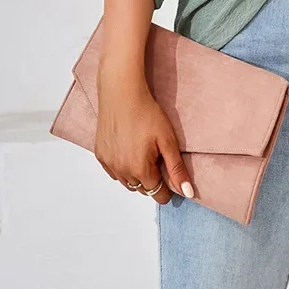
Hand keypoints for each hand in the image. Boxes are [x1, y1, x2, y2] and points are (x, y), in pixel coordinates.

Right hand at [94, 71, 194, 205]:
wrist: (122, 94)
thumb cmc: (146, 114)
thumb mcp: (168, 141)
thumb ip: (177, 169)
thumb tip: (187, 193)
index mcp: (140, 170)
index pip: (157, 194)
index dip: (167, 188)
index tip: (169, 174)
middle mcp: (122, 171)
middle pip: (142, 189)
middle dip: (152, 180)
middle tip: (157, 158)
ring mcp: (109, 163)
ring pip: (127, 182)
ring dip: (136, 175)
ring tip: (143, 154)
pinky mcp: (100, 155)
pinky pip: (113, 171)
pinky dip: (122, 167)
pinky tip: (128, 151)